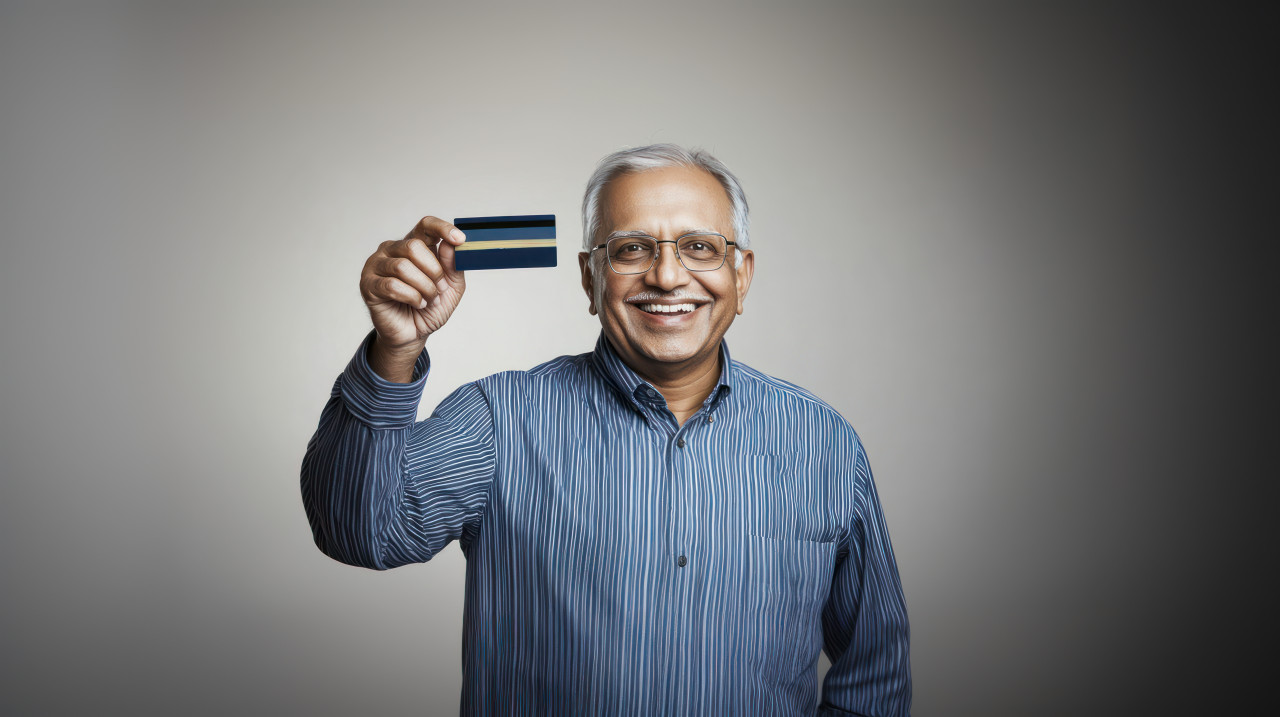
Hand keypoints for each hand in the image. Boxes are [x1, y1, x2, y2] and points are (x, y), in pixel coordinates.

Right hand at [360, 216, 466, 354]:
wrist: (413, 334)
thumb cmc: (429, 307)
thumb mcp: (451, 287)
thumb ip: (453, 266)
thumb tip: (450, 245)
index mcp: (413, 244)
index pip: (425, 225)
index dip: (442, 228)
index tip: (460, 239)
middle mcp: (392, 250)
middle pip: (414, 246)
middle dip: (434, 271)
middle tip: (440, 288)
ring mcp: (376, 265)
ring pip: (403, 267)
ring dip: (424, 287)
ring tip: (428, 300)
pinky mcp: (368, 284)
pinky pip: (392, 285)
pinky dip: (411, 297)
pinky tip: (416, 304)